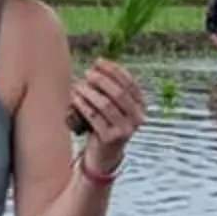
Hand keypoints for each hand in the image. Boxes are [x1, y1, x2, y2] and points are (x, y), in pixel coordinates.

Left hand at [74, 59, 145, 173]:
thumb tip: (98, 63)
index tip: (98, 61)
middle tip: (87, 73)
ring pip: (105, 104)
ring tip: (78, 86)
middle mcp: (137, 119)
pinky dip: (82, 105)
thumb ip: (111, 87)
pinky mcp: (110, 139)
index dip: (114, 70)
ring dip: (89, 92)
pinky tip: (74, 98)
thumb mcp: (114, 105)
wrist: (103, 153)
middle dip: (101, 79)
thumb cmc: (106, 122)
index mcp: (141, 106)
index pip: (130, 83)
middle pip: (119, 93)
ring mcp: (125, 130)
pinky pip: (94, 117)